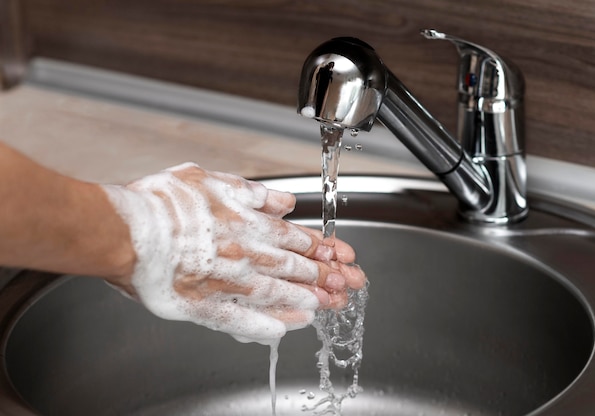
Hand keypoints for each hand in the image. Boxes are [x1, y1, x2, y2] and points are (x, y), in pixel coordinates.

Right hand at [103, 163, 365, 343]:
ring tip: (327, 305)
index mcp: (246, 223)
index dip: (321, 249)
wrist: (122, 230)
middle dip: (325, 276)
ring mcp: (226, 282)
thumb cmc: (160, 204)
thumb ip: (253, 193)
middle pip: (294, 267)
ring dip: (305, 299)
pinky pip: (243, 319)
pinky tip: (286, 328)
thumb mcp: (211, 180)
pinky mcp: (204, 306)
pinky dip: (267, 323)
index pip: (295, 238)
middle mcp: (244, 254)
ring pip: (277, 293)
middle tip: (348, 285)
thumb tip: (285, 203)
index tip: (340, 256)